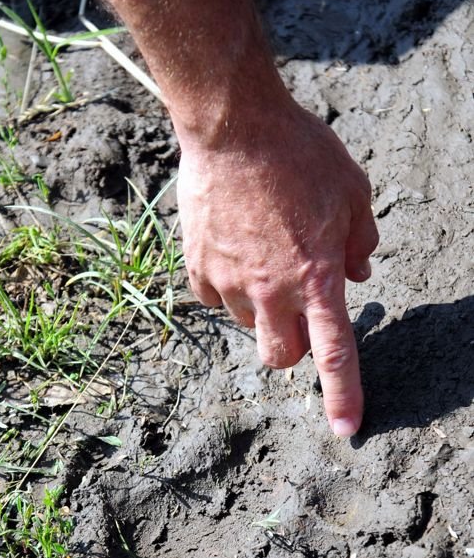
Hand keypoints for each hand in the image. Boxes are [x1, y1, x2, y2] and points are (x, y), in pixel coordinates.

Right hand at [177, 101, 378, 436]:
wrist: (233, 127)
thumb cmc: (299, 153)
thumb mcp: (353, 191)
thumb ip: (360, 240)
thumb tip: (358, 271)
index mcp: (317, 276)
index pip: (334, 352)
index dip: (342, 395)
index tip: (346, 430)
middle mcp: (272, 289)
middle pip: (280, 356)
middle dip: (291, 350)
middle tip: (296, 319)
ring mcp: (230, 280)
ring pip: (247, 324)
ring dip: (261, 308)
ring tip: (263, 256)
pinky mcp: (197, 266)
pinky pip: (214, 297)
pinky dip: (227, 286)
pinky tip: (233, 250)